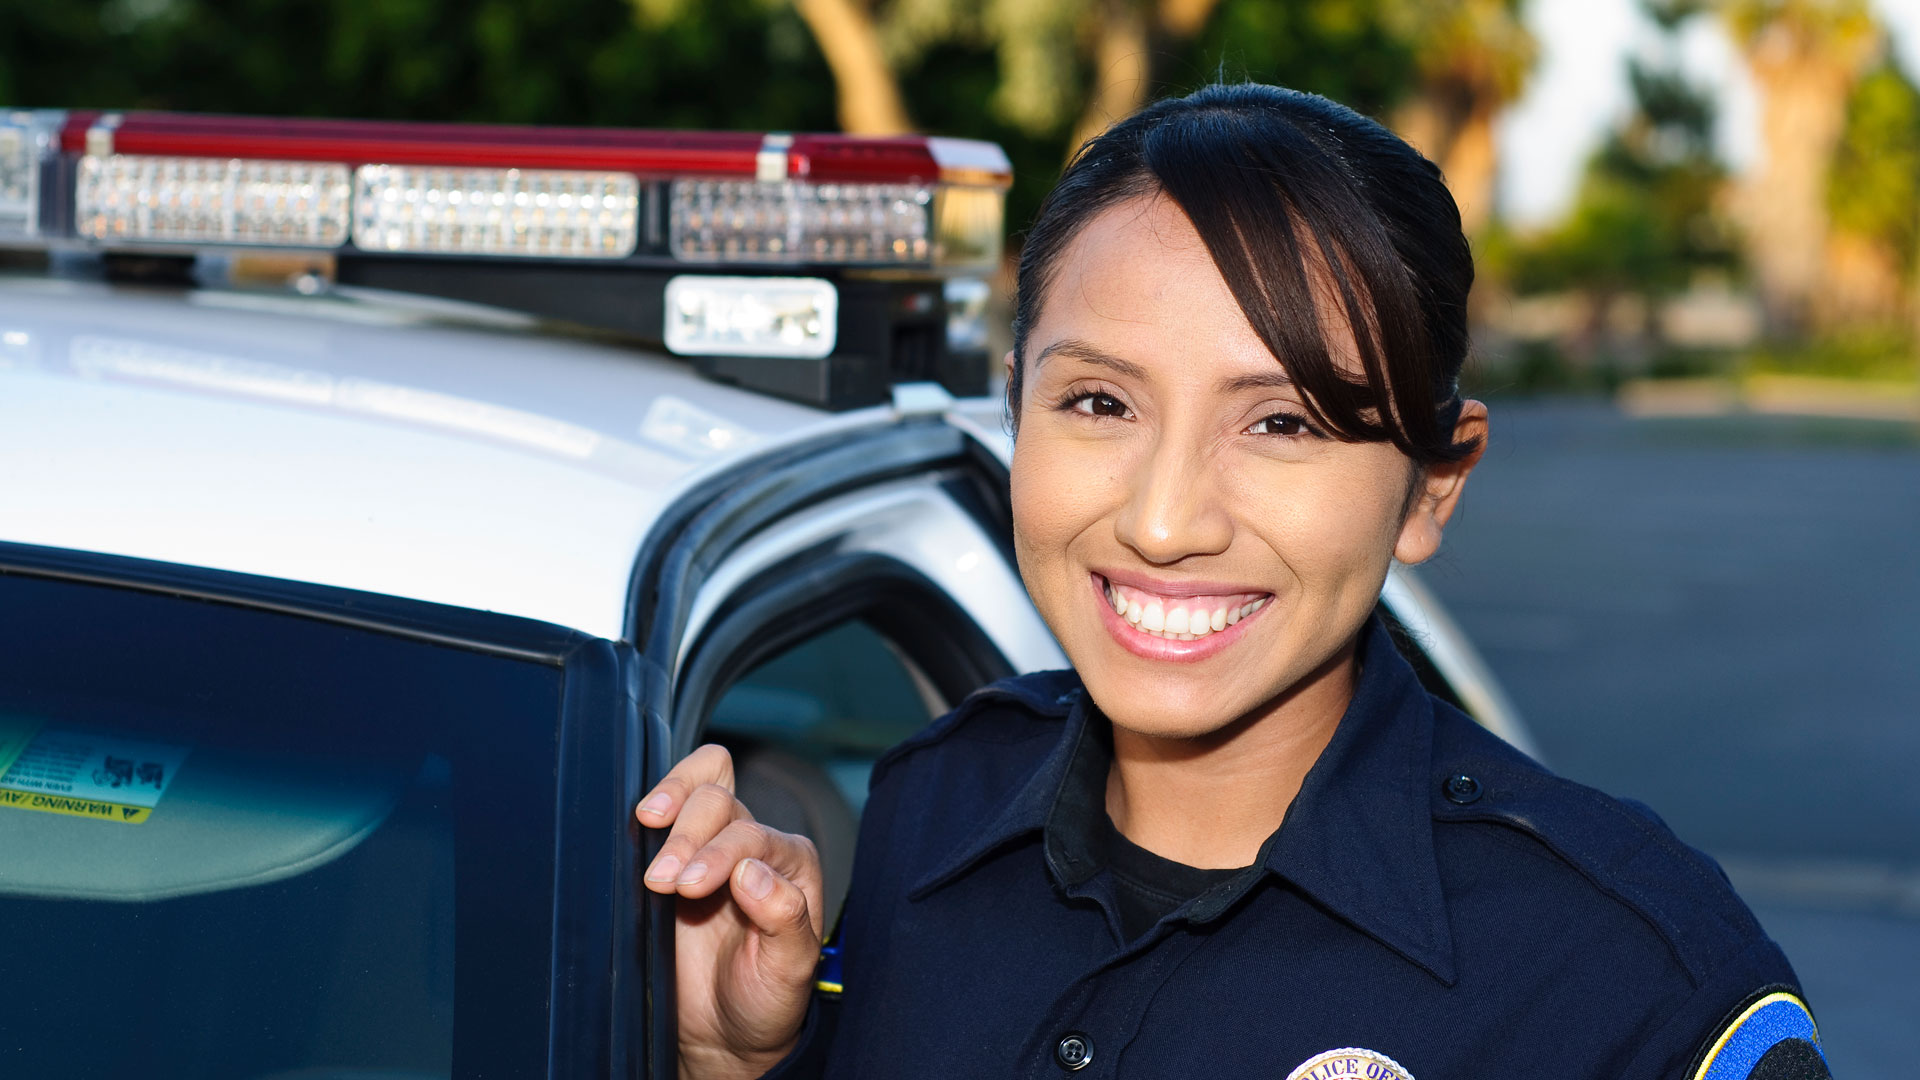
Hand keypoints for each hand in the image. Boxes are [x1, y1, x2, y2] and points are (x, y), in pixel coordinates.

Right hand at [638, 744, 824, 1079]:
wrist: (724, 1030)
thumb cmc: (766, 997)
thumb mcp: (790, 970)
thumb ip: (785, 919)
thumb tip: (752, 871)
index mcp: (789, 864)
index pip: (751, 835)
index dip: (718, 854)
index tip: (688, 889)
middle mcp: (755, 846)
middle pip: (719, 801)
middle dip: (687, 836)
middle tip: (662, 883)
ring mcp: (713, 848)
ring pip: (699, 790)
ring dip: (669, 807)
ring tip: (648, 845)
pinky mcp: (677, 859)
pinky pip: (669, 813)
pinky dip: (654, 808)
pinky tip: (638, 828)